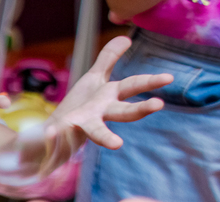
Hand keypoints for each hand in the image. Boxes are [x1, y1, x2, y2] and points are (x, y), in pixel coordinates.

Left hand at [46, 36, 170, 149]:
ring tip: (117, 144)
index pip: (132, 86)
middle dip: (139, 109)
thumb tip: (126, 39)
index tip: (169, 77)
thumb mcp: (95, 80)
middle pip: (122, 112)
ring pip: (96, 132)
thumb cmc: (80, 107)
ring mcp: (80, 129)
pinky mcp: (59, 139)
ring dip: (106, 137)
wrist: (54, 137)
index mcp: (108, 98)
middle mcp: (99, 115)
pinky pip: (55, 139)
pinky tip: (50, 132)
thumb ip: (109, 60)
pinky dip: (52, 137)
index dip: (150, 81)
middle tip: (158, 104)